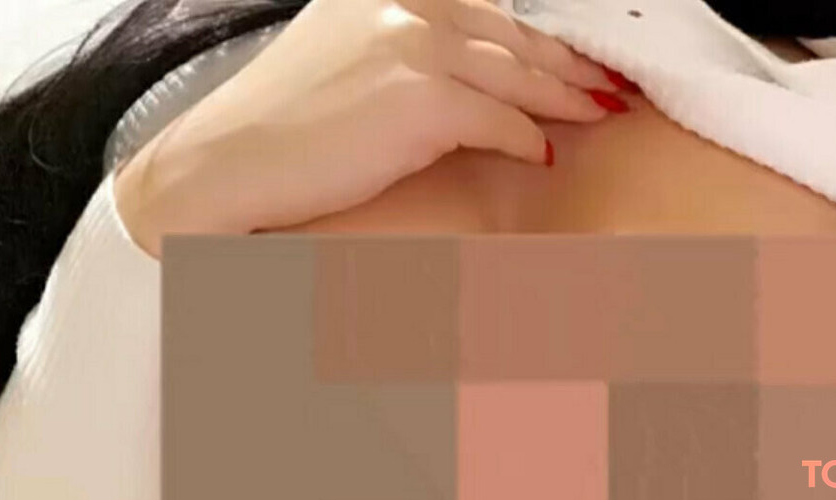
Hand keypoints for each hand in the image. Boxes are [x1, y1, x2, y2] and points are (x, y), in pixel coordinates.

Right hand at [115, 0, 619, 256]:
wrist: (225, 163)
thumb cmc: (280, 122)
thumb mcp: (345, 54)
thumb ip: (404, 44)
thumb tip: (467, 65)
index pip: (485, 11)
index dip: (537, 37)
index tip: (576, 56)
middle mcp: (406, 3)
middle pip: (511, 36)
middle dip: (569, 63)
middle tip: (611, 85)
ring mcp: (416, 44)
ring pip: (516, 74)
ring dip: (565, 98)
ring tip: (599, 113)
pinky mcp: (423, 96)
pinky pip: (499, 119)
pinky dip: (524, 138)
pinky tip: (541, 156)